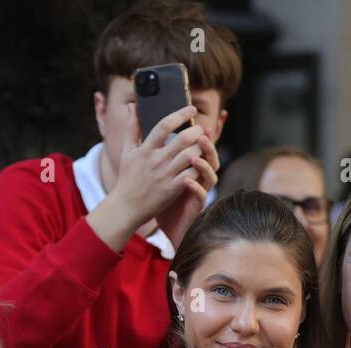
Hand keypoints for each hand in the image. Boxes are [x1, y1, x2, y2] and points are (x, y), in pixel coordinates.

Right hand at [97, 105, 211, 240]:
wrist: (126, 207)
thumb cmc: (127, 178)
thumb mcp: (126, 152)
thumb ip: (132, 128)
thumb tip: (133, 106)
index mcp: (145, 149)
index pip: (164, 125)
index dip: (180, 114)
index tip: (192, 109)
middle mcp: (156, 161)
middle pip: (183, 139)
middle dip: (197, 131)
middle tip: (202, 129)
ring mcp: (165, 175)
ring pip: (190, 156)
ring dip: (201, 148)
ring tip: (203, 145)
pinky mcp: (172, 189)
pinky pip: (191, 175)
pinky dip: (199, 167)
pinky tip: (201, 164)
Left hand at [154, 127, 217, 249]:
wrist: (164, 225)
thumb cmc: (161, 197)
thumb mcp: (157, 172)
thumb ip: (155, 149)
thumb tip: (139, 123)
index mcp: (190, 166)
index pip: (200, 146)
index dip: (203, 133)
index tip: (200, 120)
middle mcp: (198, 176)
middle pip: (209, 156)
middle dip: (207, 145)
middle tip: (201, 133)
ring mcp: (199, 191)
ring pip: (210, 175)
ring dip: (204, 165)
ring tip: (195, 156)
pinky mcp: (196, 207)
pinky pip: (201, 196)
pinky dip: (195, 188)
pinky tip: (187, 181)